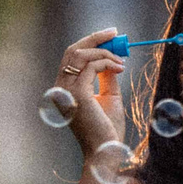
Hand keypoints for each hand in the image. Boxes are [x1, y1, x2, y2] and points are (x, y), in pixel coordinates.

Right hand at [54, 29, 127, 152]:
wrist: (105, 151)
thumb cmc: (107, 128)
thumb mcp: (108, 97)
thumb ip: (107, 78)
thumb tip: (112, 59)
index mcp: (64, 88)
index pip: (71, 57)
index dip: (89, 43)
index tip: (108, 36)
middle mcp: (61, 87)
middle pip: (72, 50)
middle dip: (94, 38)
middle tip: (114, 33)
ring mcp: (67, 90)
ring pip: (81, 55)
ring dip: (104, 51)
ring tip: (121, 59)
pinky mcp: (78, 93)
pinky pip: (92, 66)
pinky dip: (107, 62)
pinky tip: (119, 67)